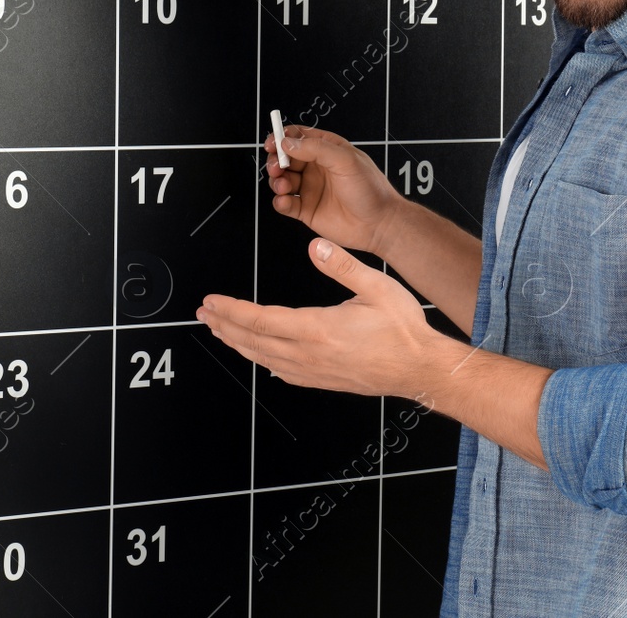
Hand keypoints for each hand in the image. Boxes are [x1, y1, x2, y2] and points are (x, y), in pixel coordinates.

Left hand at [198, 238, 437, 397]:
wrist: (421, 368)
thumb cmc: (404, 330)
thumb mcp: (377, 286)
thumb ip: (342, 264)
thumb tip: (315, 246)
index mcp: (318, 328)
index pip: (261, 319)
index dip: (231, 310)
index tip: (212, 302)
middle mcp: (310, 354)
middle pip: (253, 341)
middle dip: (224, 326)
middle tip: (204, 315)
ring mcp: (314, 371)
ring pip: (264, 359)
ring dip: (238, 343)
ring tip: (221, 332)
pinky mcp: (323, 380)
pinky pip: (282, 372)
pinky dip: (262, 361)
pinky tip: (260, 357)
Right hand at [264, 125, 402, 256]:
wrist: (379, 223)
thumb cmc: (370, 189)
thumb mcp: (346, 160)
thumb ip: (316, 148)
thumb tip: (288, 143)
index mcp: (327, 150)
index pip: (298, 137)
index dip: (282, 137)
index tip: (273, 143)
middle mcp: (316, 168)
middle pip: (285, 158)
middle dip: (276, 160)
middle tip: (276, 166)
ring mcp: (311, 189)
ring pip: (281, 180)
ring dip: (276, 181)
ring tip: (283, 186)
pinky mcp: (307, 210)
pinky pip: (285, 204)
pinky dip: (280, 202)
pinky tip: (285, 201)